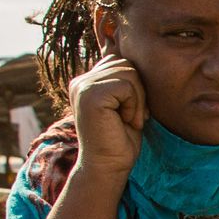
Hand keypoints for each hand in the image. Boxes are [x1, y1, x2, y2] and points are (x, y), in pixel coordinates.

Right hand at [68, 56, 146, 177]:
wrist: (109, 165)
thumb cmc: (122, 138)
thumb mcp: (127, 102)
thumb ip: (125, 79)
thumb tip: (131, 54)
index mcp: (88, 80)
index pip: (122, 60)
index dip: (135, 86)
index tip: (128, 111)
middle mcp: (80, 80)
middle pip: (127, 64)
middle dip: (138, 92)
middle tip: (129, 117)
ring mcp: (82, 86)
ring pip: (129, 73)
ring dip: (137, 100)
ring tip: (126, 119)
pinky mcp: (89, 95)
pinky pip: (127, 86)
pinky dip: (134, 106)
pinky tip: (124, 122)